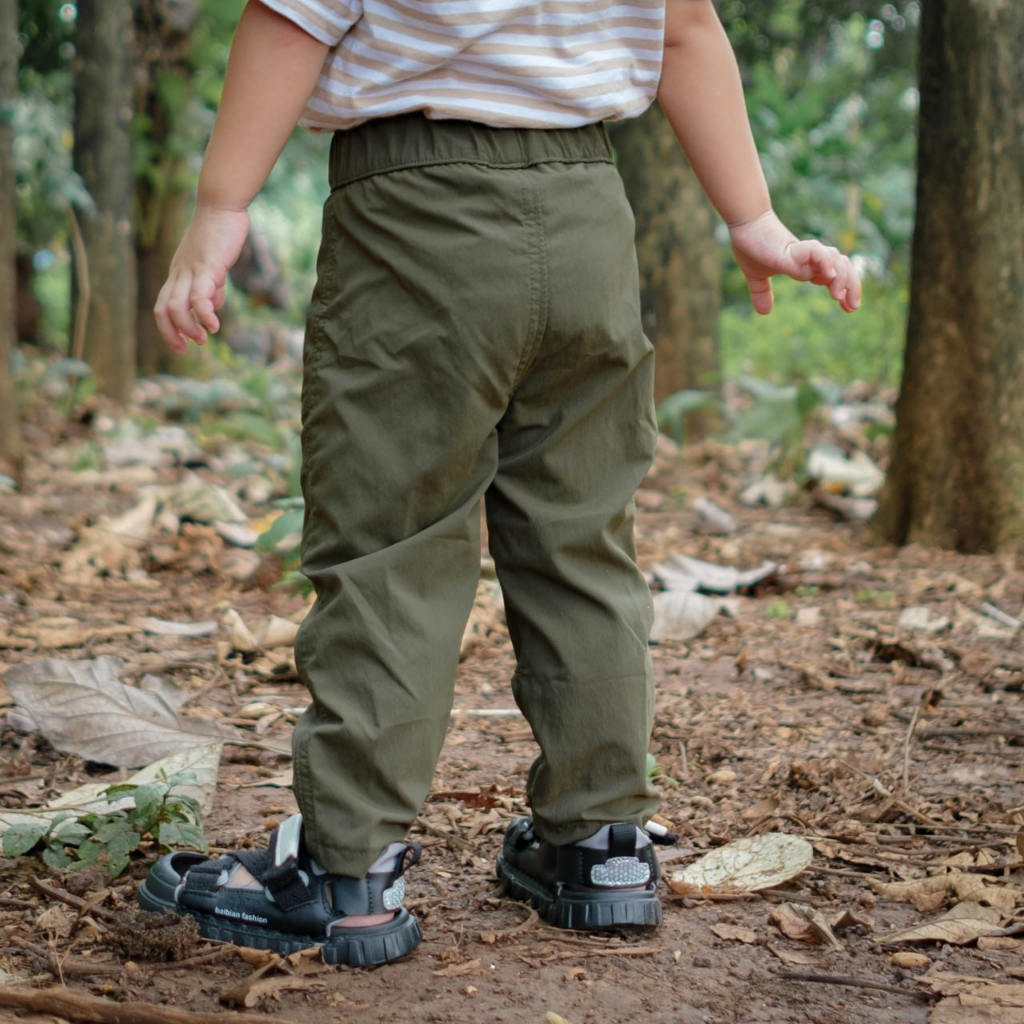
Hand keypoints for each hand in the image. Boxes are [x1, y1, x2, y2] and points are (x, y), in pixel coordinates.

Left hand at [154, 204, 250, 352]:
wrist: (221, 206)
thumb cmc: (219, 233)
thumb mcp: (214, 265)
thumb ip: (212, 286)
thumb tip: (212, 306)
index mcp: (178, 273)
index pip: (163, 306)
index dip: (168, 329)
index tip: (182, 345)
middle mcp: (179, 273)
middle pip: (163, 310)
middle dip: (172, 334)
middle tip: (187, 348)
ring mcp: (191, 270)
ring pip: (177, 306)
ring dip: (187, 327)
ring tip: (203, 338)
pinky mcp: (207, 267)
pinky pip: (199, 296)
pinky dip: (204, 315)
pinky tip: (214, 326)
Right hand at [729, 210, 860, 314]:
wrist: (744, 225)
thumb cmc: (751, 246)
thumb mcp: (756, 276)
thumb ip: (762, 293)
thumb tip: (764, 312)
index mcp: (806, 264)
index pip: (834, 275)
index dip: (845, 290)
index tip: (849, 308)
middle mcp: (811, 257)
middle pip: (843, 267)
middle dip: (852, 286)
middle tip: (853, 308)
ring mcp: (804, 253)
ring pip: (835, 260)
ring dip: (842, 278)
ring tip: (838, 297)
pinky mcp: (793, 249)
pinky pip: (816, 253)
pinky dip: (826, 262)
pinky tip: (829, 276)